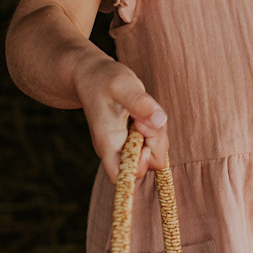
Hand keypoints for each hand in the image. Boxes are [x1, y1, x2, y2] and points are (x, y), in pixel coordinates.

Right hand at [73, 48, 169, 183]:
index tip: (144, 141)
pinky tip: (144, 112)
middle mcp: (116, 150)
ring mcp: (126, 145)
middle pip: (148, 163)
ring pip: (155, 151)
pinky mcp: (135, 138)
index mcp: (108, 144)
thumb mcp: (122, 85)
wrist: (92, 76)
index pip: (123, 176)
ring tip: (142, 110)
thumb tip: (160, 120)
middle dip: (155, 141)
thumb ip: (139, 102)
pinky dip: (156, 128)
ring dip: (157, 132)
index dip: (139, 166)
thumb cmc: (103, 79)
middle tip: (144, 115)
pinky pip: (154, 140)